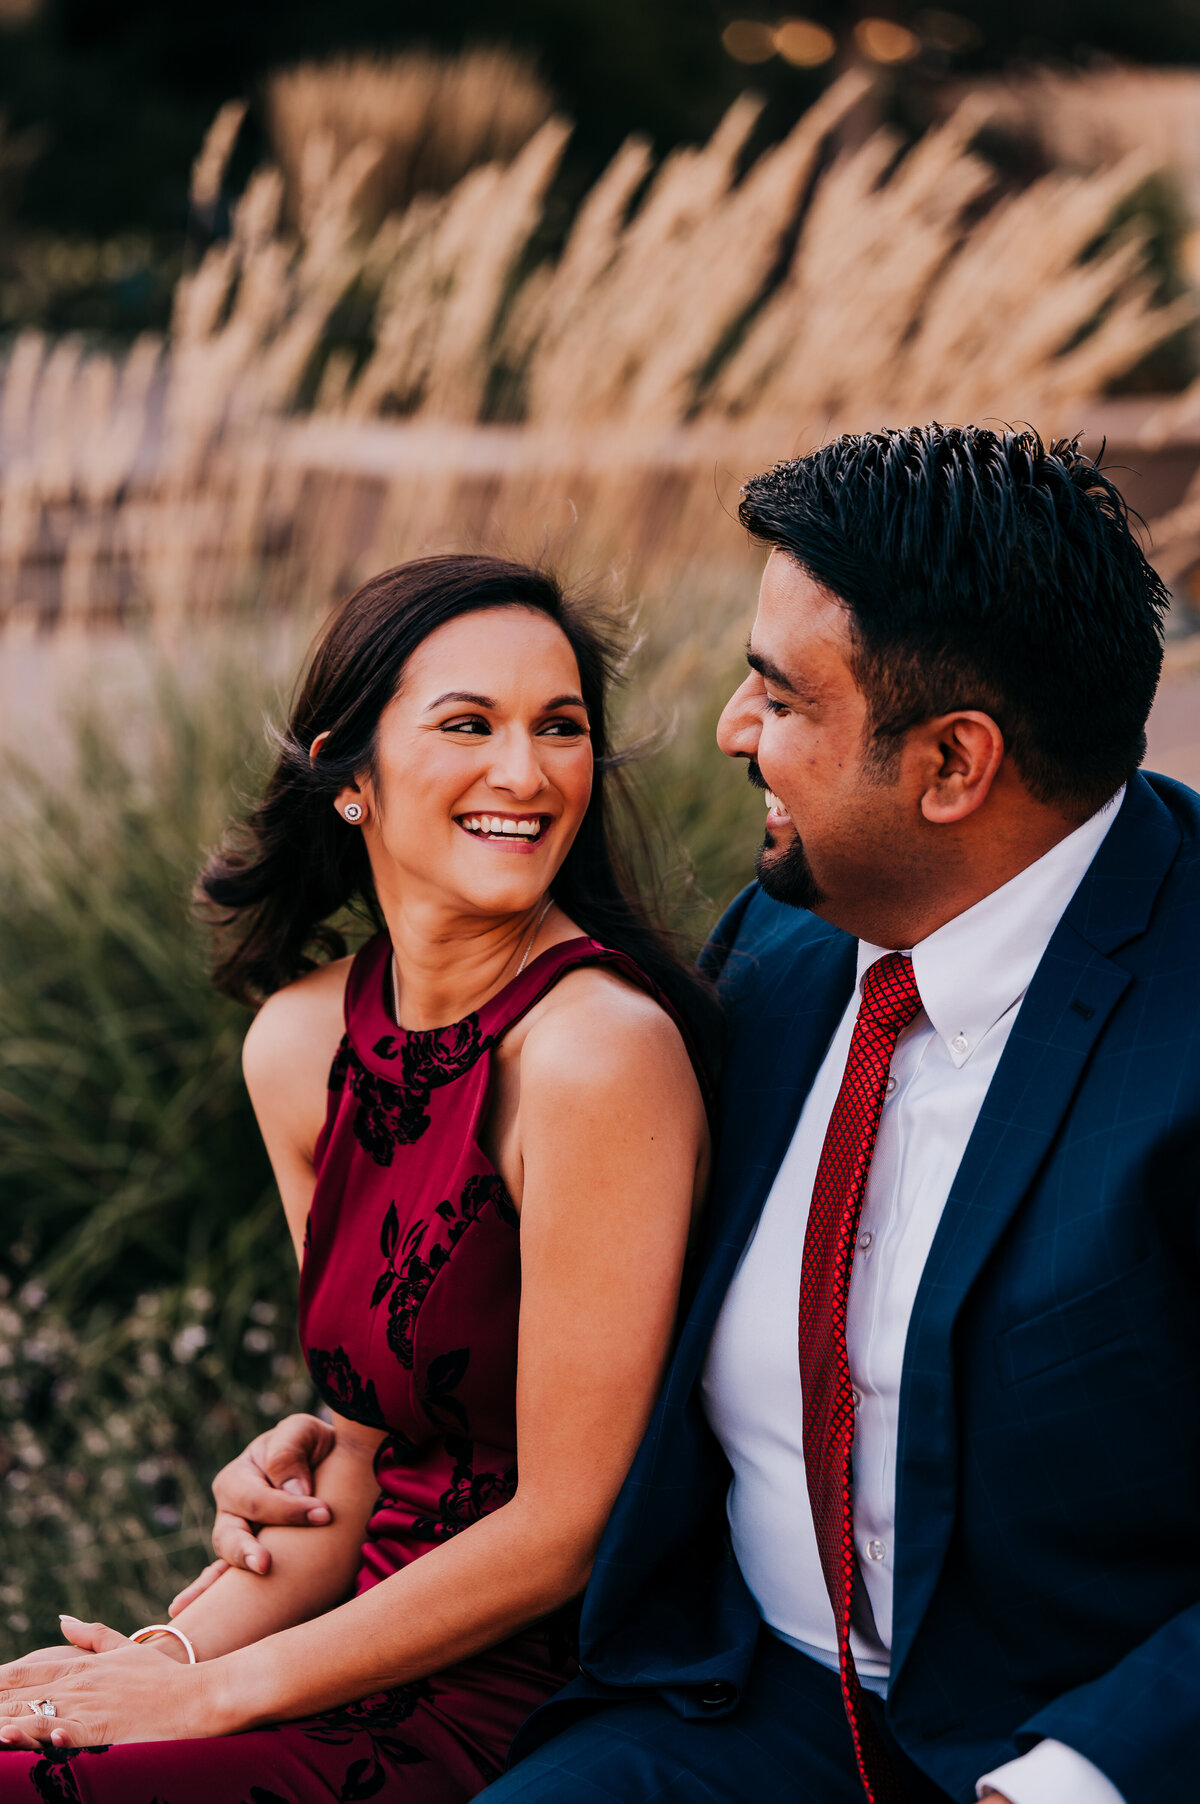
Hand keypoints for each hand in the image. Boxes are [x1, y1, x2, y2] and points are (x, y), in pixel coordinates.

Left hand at [0, 1624, 217, 1748]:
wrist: (197, 1695)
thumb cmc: (163, 1675)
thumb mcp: (125, 1648)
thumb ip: (92, 1634)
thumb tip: (62, 1618)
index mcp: (80, 1665)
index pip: (23, 1672)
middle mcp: (78, 1684)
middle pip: (19, 1694)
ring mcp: (88, 1706)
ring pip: (32, 1714)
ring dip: (6, 1721)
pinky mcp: (101, 1730)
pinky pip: (65, 1733)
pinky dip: (43, 1734)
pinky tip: (27, 1733)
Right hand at [168, 1412, 336, 1612]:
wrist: (330, 1466)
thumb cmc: (311, 1446)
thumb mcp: (301, 1432)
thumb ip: (289, 1450)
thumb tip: (294, 1490)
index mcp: (238, 1478)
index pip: (256, 1499)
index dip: (287, 1508)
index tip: (324, 1514)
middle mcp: (231, 1513)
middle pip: (229, 1536)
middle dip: (245, 1551)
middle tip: (265, 1565)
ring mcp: (238, 1540)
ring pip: (226, 1563)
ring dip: (224, 1584)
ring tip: (233, 1597)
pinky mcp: (252, 1562)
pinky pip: (226, 1584)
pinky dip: (209, 1597)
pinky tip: (187, 1613)